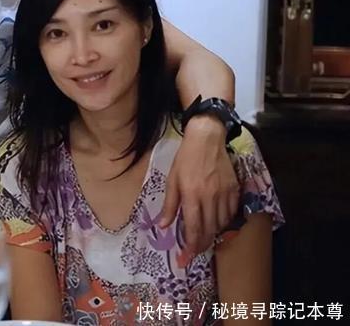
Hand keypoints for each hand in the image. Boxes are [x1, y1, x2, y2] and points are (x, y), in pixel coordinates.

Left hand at [159, 116, 238, 252]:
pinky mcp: (235, 190)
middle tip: (193, 253)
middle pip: (208, 230)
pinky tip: (216, 223)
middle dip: (200, 245)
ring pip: (221, 224)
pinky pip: (231, 213)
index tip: (185, 259)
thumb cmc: (185, 159)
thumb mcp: (172, 180)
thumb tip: (164, 225)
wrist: (207, 139)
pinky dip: (224, 222)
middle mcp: (210, 197)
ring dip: (212, 234)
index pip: (193, 228)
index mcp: (191, 194)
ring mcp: (225, 194)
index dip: (190, 246)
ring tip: (203, 238)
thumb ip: (170, 204)